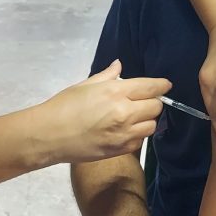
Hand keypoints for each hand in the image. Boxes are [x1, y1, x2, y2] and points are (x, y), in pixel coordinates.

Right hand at [41, 60, 169, 162]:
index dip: (161, 85)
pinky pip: (140, 141)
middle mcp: (125, 113)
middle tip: (143, 101)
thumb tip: (119, 65)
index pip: (150, 88)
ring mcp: (124, 134)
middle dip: (153, 102)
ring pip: (152, 126)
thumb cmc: (64, 106)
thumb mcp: (85, 85)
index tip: (165, 85)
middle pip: (156, 107)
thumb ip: (107, 76)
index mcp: (115, 92)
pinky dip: (137, 135)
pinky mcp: (120, 150)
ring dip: (147, 120)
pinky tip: (125, 131)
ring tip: (134, 117)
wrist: (49, 136)